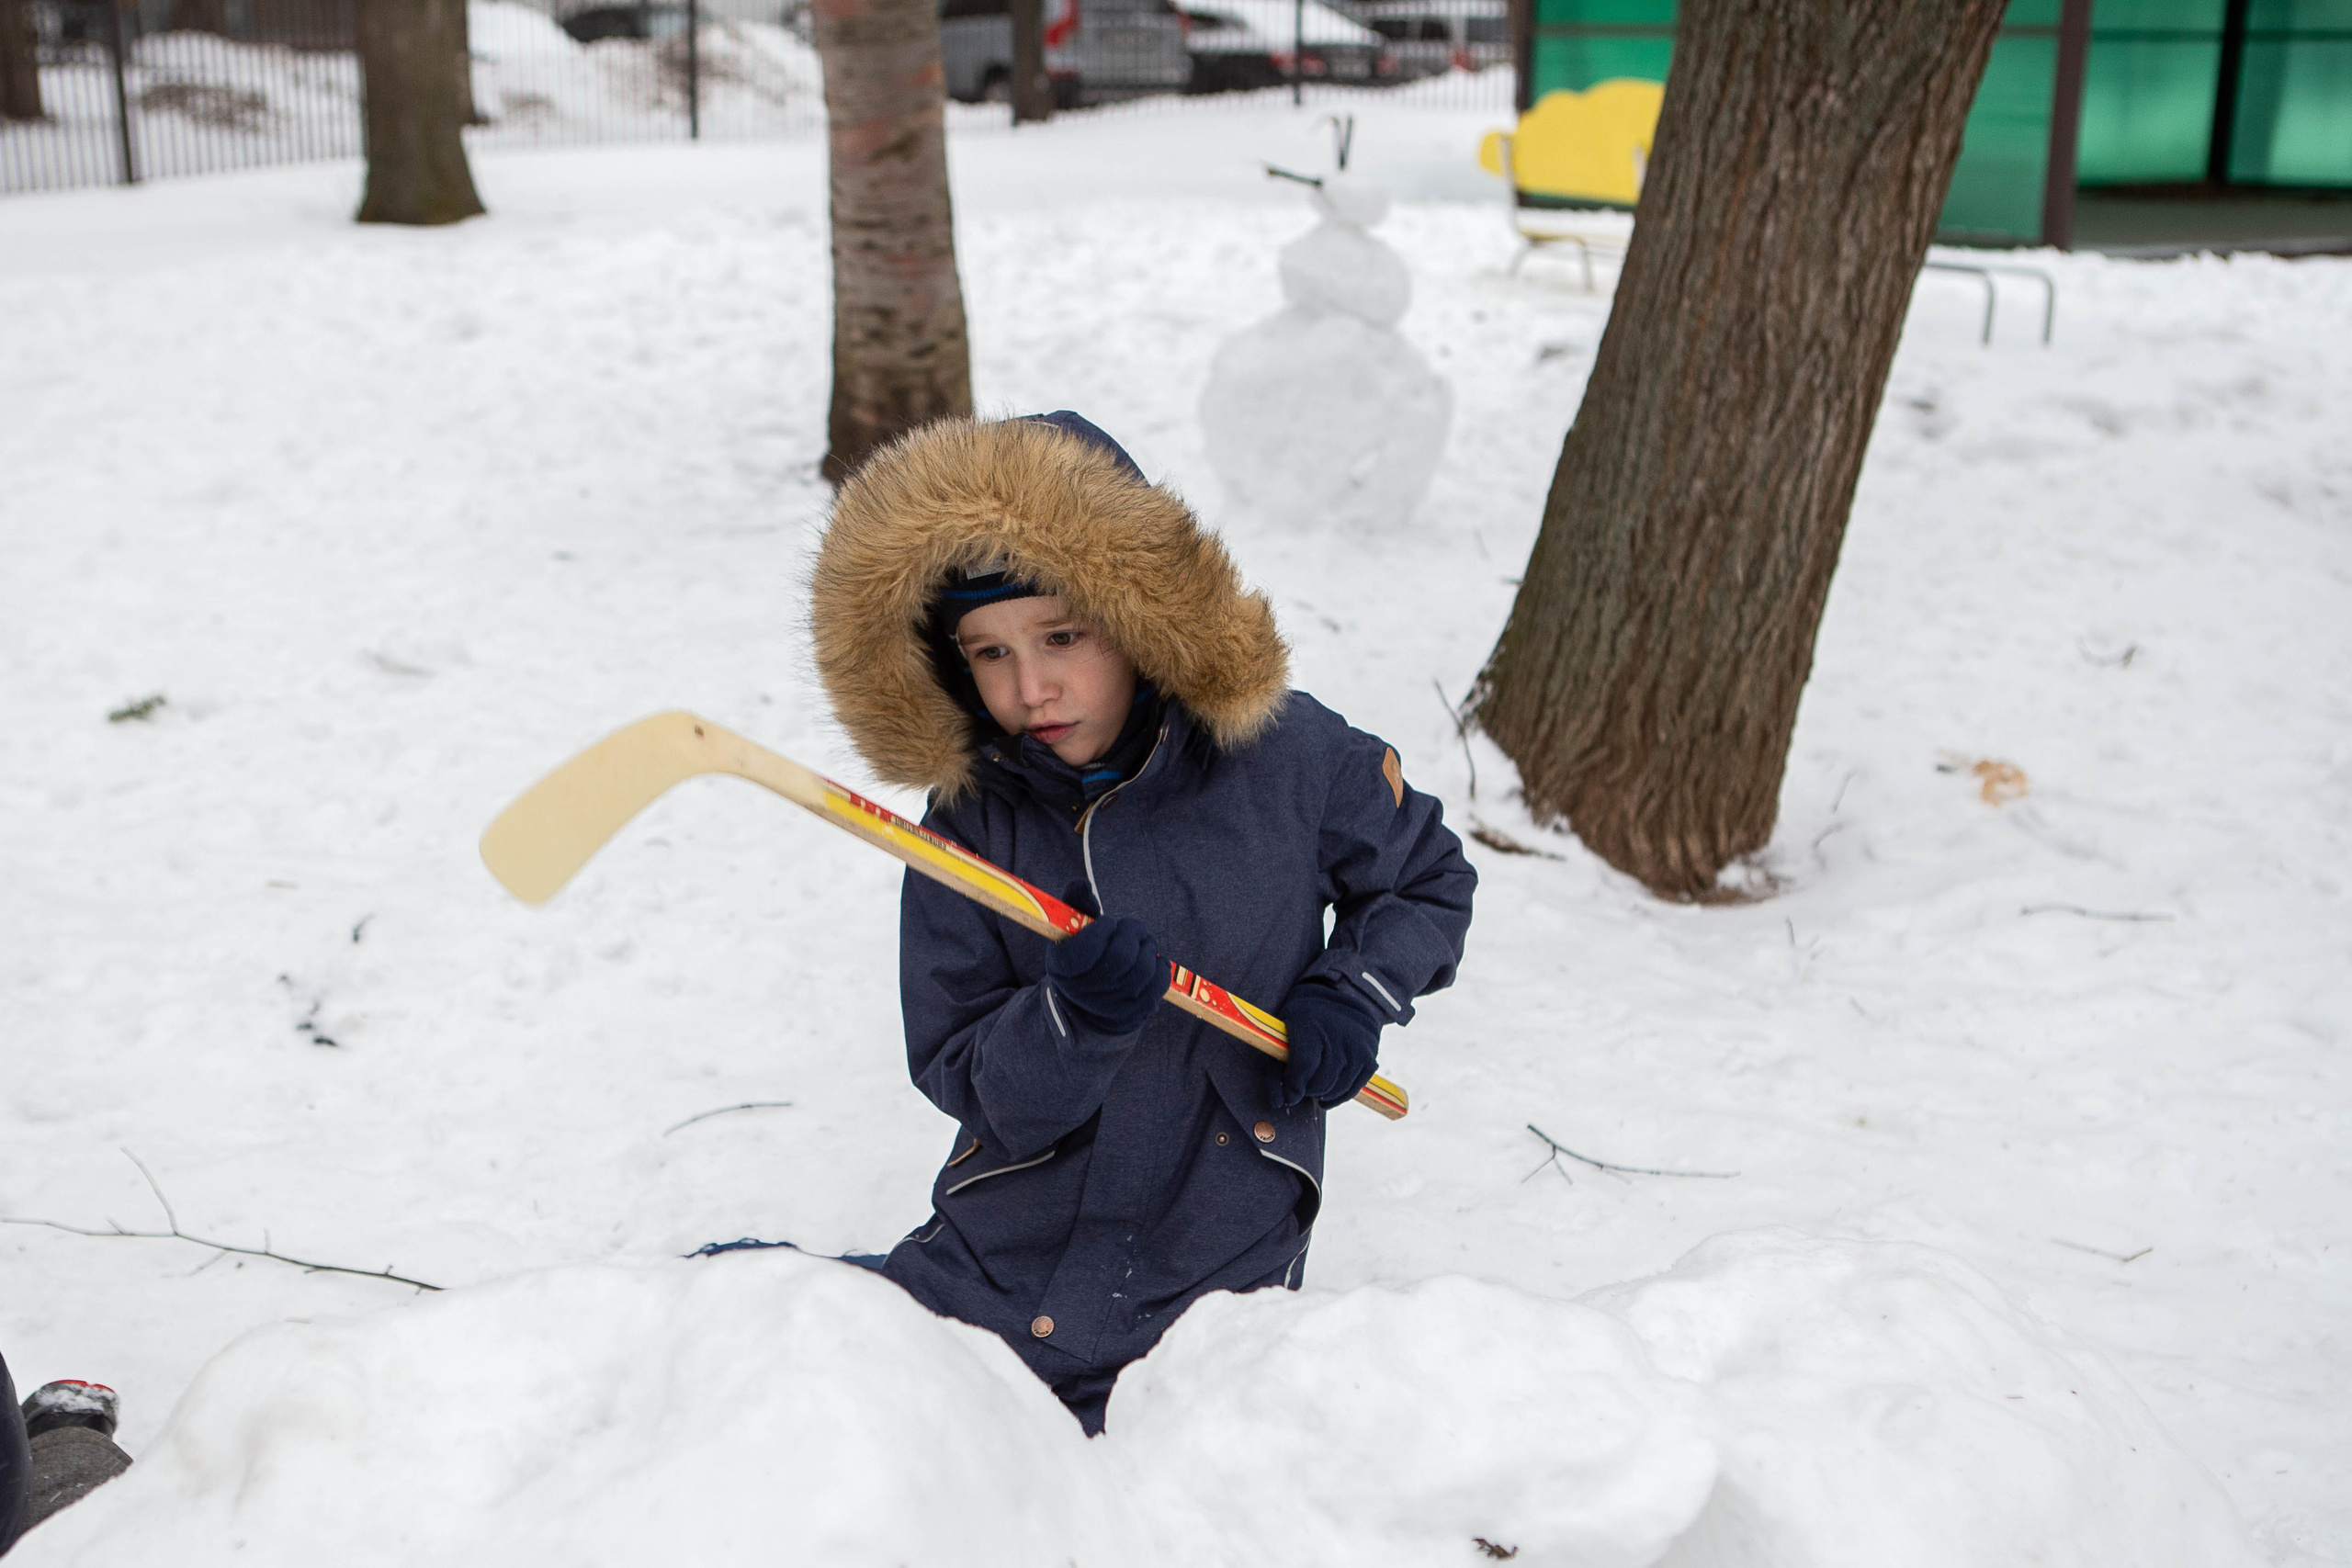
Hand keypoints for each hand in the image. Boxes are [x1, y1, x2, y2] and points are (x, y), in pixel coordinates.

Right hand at [1046, 907, 1163, 1035]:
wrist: (1087, 1008)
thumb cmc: (1082, 960)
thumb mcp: (1070, 935)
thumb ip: (1075, 905)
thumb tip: (1082, 883)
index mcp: (1063, 969)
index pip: (1089, 945)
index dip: (1104, 928)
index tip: (1108, 924)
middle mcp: (1086, 992)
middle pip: (1122, 955)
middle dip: (1134, 932)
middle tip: (1133, 928)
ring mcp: (1112, 1006)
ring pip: (1143, 968)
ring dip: (1148, 947)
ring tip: (1143, 943)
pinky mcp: (1135, 1013)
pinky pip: (1159, 984)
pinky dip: (1161, 966)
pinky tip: (1152, 960)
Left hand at [1275, 980, 1382, 1108]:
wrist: (1336, 1004)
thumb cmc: (1300, 1027)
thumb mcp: (1281, 1039)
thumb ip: (1275, 1072)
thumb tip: (1277, 1103)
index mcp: (1311, 1023)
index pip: (1304, 1065)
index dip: (1294, 1087)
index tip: (1290, 1095)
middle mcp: (1338, 1032)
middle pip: (1320, 1081)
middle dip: (1307, 1090)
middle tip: (1301, 1085)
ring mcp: (1358, 1046)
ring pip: (1335, 1089)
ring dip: (1321, 1094)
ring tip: (1313, 1085)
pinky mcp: (1370, 1058)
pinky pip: (1352, 1090)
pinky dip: (1337, 1097)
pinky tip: (1326, 1094)